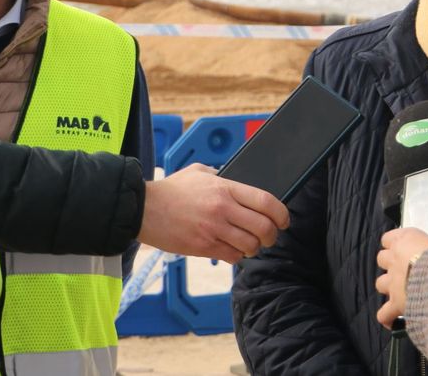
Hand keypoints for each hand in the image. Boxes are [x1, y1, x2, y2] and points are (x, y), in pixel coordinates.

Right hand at [138, 163, 289, 261]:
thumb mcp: (199, 172)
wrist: (143, 209)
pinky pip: (232, 256)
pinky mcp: (202, 247)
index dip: (281, 213)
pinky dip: (237, 256)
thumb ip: (221, 175)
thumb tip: (236, 179)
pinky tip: (232, 250)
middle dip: (273, 235)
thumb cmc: (170, 190)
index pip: (265, 201)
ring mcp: (213, 229)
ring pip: (250, 245)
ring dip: (255, 247)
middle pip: (264, 226)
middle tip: (270, 236)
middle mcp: (223, 209)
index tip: (284, 220)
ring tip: (250, 244)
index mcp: (225, 188)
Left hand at [374, 227, 427, 326]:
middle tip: (405, 269)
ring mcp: (393, 282)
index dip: (394, 243)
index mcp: (407, 240)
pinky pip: (384, 314)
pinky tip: (394, 320)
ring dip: (389, 288)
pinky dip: (388, 318)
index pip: (389, 238)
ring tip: (402, 292)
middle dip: (391, 264)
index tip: (402, 247)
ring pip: (380, 283)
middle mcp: (396, 260)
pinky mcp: (396, 304)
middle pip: (382, 259)